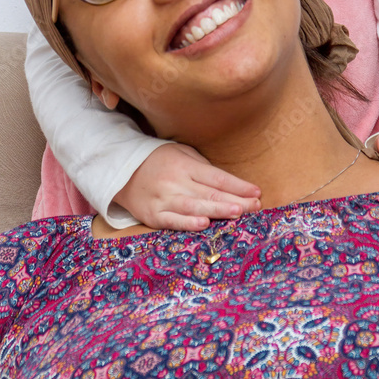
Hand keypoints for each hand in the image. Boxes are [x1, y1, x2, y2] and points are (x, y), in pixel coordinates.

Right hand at [113, 143, 261, 230]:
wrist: (122, 170)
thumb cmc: (159, 160)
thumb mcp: (181, 153)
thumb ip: (202, 167)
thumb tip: (229, 184)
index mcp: (184, 164)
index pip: (217, 177)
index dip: (238, 185)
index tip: (256, 191)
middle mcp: (175, 181)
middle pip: (210, 193)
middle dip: (235, 200)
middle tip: (256, 206)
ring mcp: (163, 199)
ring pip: (194, 207)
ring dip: (217, 211)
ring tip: (238, 212)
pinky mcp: (152, 216)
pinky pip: (173, 221)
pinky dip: (188, 224)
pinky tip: (204, 225)